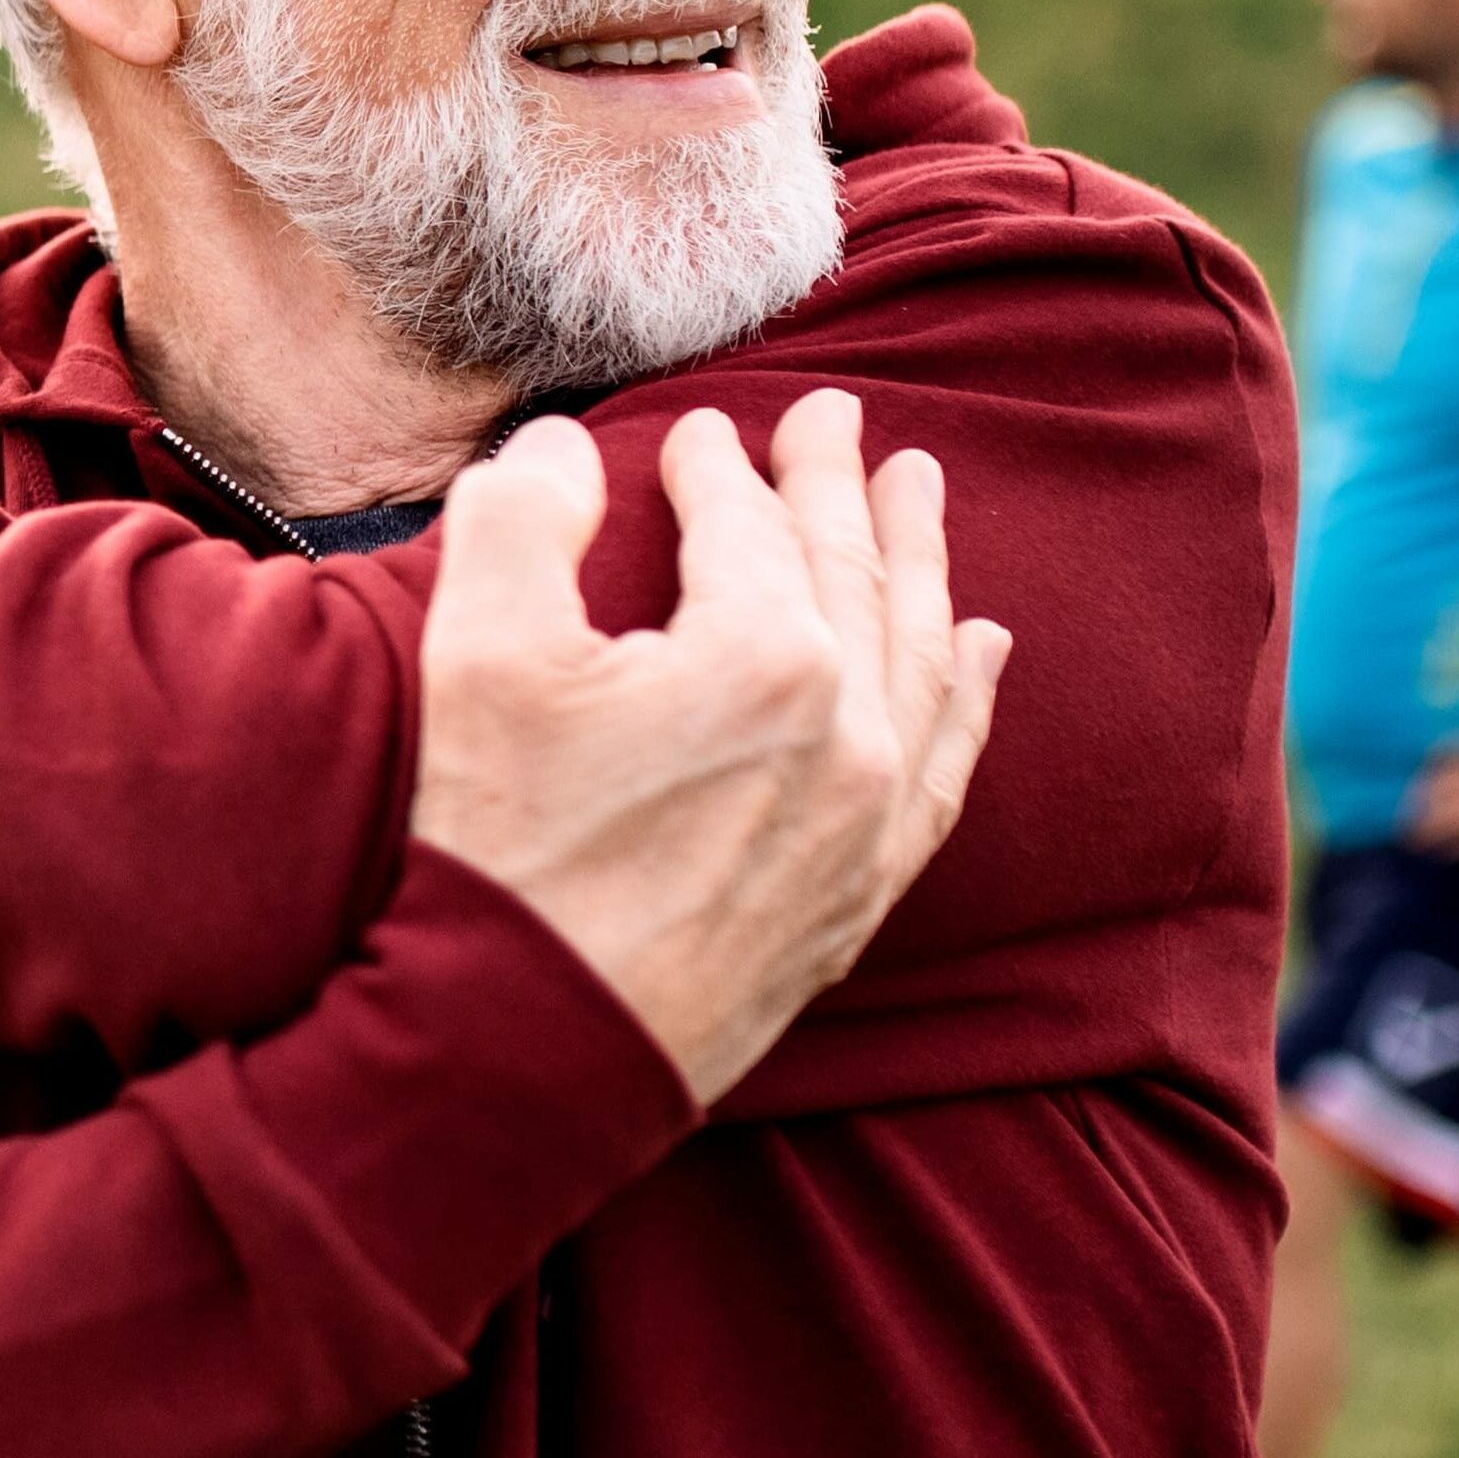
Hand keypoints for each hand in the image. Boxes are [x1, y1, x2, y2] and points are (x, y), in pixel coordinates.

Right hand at [411, 392, 1010, 1106]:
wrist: (530, 1043)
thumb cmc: (500, 847)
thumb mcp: (479, 654)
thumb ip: (522, 518)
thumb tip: (563, 449)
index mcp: (764, 654)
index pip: (748, 526)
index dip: (720, 466)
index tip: (699, 431)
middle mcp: (848, 727)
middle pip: (850, 571)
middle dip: (837, 485)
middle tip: (838, 415)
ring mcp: (870, 814)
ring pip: (917, 654)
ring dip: (919, 561)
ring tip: (919, 490)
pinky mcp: (865, 888)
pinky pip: (946, 764)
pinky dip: (964, 692)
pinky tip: (978, 648)